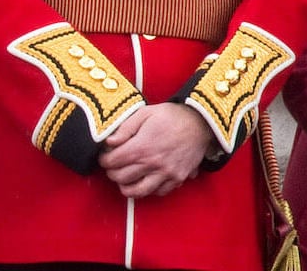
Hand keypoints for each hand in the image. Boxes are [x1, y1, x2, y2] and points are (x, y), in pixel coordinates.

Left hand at [99, 103, 213, 197]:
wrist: (202, 122)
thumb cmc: (173, 116)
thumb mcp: (146, 113)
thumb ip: (125, 128)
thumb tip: (109, 142)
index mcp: (142, 147)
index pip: (112, 162)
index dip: (104, 160)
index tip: (106, 156)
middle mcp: (152, 164)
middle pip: (121, 178)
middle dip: (112, 172)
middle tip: (114, 166)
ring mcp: (166, 173)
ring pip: (137, 191)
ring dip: (126, 187)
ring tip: (125, 179)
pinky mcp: (177, 178)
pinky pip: (158, 192)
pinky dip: (149, 189)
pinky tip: (146, 181)